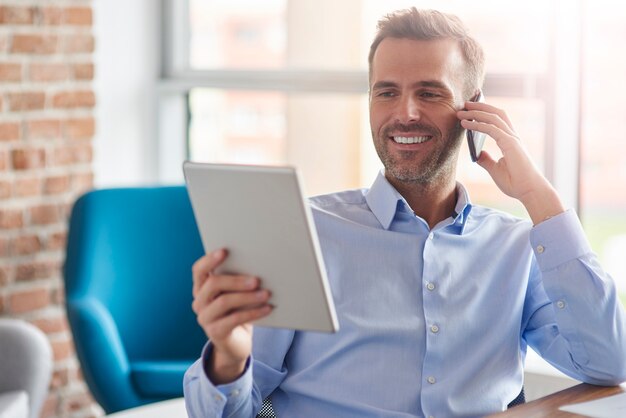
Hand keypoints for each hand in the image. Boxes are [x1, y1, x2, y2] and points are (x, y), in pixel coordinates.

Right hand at [191, 249, 271, 383]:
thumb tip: (258, 266)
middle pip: (213, 284)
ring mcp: (205, 318)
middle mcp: (199, 302)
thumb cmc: (238, 311)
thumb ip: (238, 281)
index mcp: (201, 288)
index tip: (225, 251)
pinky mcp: (215, 333)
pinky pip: (234, 319)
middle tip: (257, 280)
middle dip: (236, 280)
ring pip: (224, 302)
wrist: (235, 344)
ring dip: (247, 297)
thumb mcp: (236, 294)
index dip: (210, 260)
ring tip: (266, 294)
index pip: (199, 270)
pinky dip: (253, 313)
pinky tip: (267, 308)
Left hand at [457, 101, 563, 223]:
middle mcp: (512, 136)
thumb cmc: (516, 183)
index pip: (498, 120)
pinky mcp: (510, 144)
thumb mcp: (495, 170)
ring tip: (462, 111)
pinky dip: (478, 124)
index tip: (471, 108)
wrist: (529, 191)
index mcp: (510, 141)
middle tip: (465, 103)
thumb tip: (477, 154)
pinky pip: (492, 129)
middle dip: (480, 106)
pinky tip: (466, 124)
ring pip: (493, 118)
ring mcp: (512, 139)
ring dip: (476, 112)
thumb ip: (487, 160)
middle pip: (496, 113)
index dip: (486, 111)